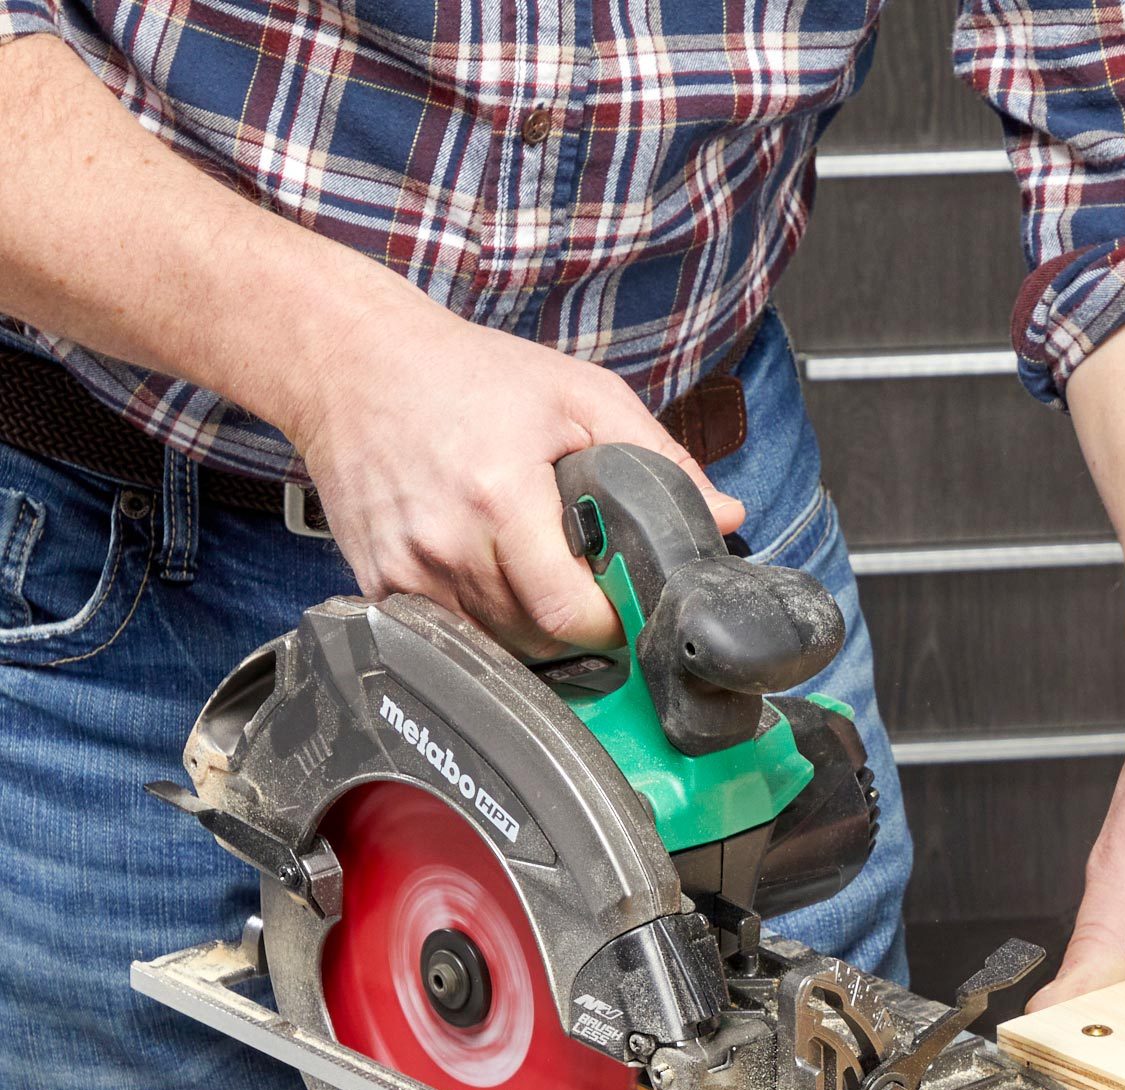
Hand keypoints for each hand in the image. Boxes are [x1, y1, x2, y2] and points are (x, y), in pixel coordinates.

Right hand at [281, 291, 742, 657]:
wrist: (350, 362)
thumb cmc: (468, 374)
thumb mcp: (578, 394)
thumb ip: (659, 455)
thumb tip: (726, 514)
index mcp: (500, 497)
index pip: (571, 614)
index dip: (610, 623)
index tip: (624, 606)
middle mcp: (447, 543)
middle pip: (537, 640)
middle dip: (575, 626)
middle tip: (587, 586)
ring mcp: (406, 569)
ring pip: (495, 645)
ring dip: (528, 626)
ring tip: (536, 574)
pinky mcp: (376, 583)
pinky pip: (448, 633)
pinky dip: (479, 620)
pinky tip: (487, 576)